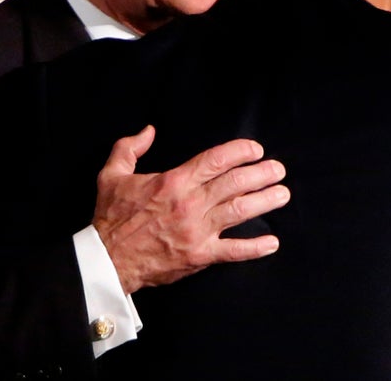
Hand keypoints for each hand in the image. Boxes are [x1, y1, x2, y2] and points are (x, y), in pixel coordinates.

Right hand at [92, 125, 288, 293]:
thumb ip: (130, 147)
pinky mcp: (199, 256)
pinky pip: (233, 251)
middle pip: (235, 183)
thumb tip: (149, 130)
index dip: (240, 151)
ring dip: (264, 201)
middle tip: (278, 169)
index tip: (256, 149)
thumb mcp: (111, 174)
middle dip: (261, 173)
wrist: (107, 258)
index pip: (216, 160)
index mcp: (173, 181)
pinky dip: (255, 247)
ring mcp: (197, 231)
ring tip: (282, 194)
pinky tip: (272, 242)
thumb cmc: (111, 216)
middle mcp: (190, 204)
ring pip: (239, 211)